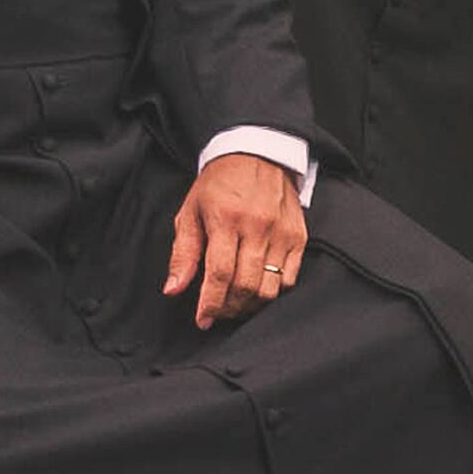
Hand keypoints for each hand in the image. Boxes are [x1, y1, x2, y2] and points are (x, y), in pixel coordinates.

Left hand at [166, 151, 309, 326]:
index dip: (210, 303)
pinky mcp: (298, 236)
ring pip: (270, 287)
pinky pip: (290, 278)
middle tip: (217, 312)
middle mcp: (257, 226)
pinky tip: (257, 288)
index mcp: (226, 219)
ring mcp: (281, 232)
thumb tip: (174, 290)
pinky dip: (273, 291)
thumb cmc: (218, 184)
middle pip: (246, 285)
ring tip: (236, 303)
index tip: (203, 320)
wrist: (256, 152)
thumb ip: (183, 254)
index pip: (220, 274)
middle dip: (228, 308)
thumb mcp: (190, 212)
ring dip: (250, 305)